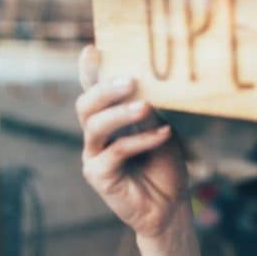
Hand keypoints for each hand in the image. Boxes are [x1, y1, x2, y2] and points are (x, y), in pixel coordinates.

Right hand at [76, 45, 188, 237]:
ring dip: (121, 113)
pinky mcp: (98, 176)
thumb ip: (148, 110)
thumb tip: (143, 83)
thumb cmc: (164, 164)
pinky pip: (116, 152)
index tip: (92, 49)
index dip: (89, 71)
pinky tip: (163, 134)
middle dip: (105, 89)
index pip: (94, 91)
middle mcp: (96, 135)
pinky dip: (141, 140)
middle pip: (86, 104)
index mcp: (109, 119)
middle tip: (130, 80)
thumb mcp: (160, 129)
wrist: (170, 206)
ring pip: (95, 126)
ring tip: (145, 106)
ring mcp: (94, 155)